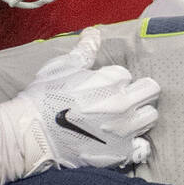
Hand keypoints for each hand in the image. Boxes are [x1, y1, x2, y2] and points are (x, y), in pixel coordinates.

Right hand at [15, 27, 159, 172]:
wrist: (33, 134)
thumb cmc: (44, 98)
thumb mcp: (62, 67)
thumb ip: (84, 50)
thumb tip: (94, 32)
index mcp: (112, 80)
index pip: (127, 75)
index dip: (114, 80)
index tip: (101, 87)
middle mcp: (124, 103)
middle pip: (150, 92)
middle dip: (138, 92)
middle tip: (122, 99)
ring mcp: (124, 130)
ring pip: (150, 117)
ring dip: (139, 116)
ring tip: (122, 120)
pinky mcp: (120, 152)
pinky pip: (143, 147)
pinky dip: (137, 144)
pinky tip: (124, 142)